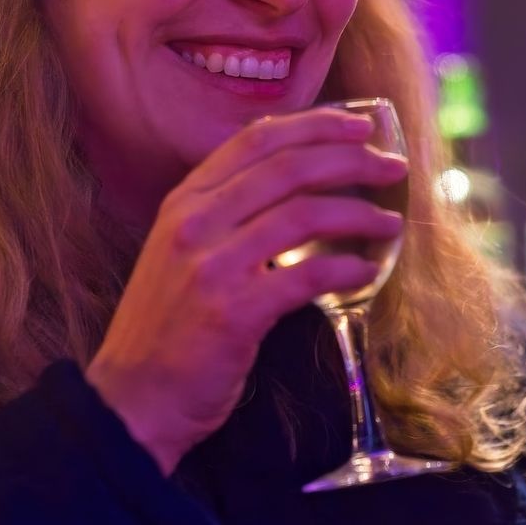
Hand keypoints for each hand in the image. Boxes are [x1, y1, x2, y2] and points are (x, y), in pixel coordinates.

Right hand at [85, 107, 407, 473]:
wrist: (133, 398)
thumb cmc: (168, 327)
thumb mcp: (181, 251)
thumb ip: (224, 214)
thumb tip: (294, 180)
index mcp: (184, 201)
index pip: (256, 140)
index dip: (314, 126)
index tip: (359, 128)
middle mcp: (195, 223)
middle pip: (288, 168)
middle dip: (351, 161)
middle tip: (392, 168)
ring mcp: (212, 265)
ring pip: (304, 215)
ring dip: (360, 215)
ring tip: (390, 224)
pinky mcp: (234, 311)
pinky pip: (308, 276)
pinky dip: (347, 270)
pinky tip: (366, 272)